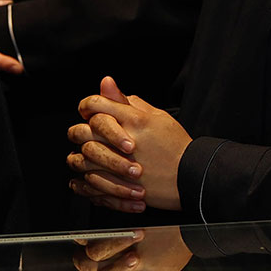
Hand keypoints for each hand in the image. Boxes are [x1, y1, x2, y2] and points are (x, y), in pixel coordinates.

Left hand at [67, 76, 189, 211]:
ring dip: (79, 158)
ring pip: (82, 159)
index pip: (95, 104)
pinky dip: (85, 182)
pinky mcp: (120, 185)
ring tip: (86, 158)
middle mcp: (124, 139)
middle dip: (78, 132)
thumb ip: (130, 102)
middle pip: (82, 131)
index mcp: (134, 120)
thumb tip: (108, 85)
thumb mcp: (158, 116)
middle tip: (83, 135)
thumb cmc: (177, 147)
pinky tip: (88, 177)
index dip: (87, 106)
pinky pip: (90, 183)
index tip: (88, 112)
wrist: (192, 177)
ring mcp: (120, 164)